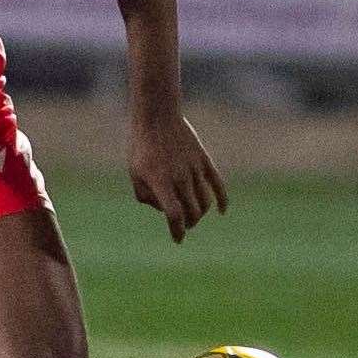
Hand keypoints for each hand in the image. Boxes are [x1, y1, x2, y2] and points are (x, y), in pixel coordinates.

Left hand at [129, 113, 228, 242]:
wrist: (157, 118)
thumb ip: (145, 195)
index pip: (174, 214)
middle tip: (183, 225)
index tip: (178, 240)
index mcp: (160, 182)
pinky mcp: (204, 161)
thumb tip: (162, 209)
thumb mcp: (134, 173)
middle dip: (188, 223)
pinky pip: (218, 184)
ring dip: (200, 214)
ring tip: (193, 217)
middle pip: (192, 212)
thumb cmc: (141, 146)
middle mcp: (180, 178)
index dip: (177, 230)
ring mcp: (194, 169)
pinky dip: (222, 200)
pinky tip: (221, 211)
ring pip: (205, 202)